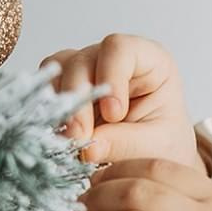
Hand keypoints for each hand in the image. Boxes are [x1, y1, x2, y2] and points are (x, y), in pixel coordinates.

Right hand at [40, 35, 197, 168]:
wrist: (152, 161)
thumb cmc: (165, 146)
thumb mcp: (157, 148)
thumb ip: (126, 144)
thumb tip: (89, 148)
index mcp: (149, 61)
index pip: (120, 49)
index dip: (111, 77)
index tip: (114, 115)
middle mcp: (113, 60)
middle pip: (82, 60)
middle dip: (79, 101)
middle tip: (81, 138)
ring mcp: (86, 72)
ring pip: (57, 71)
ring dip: (60, 107)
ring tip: (71, 141)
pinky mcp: (66, 90)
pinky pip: (45, 90)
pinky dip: (48, 112)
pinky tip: (60, 135)